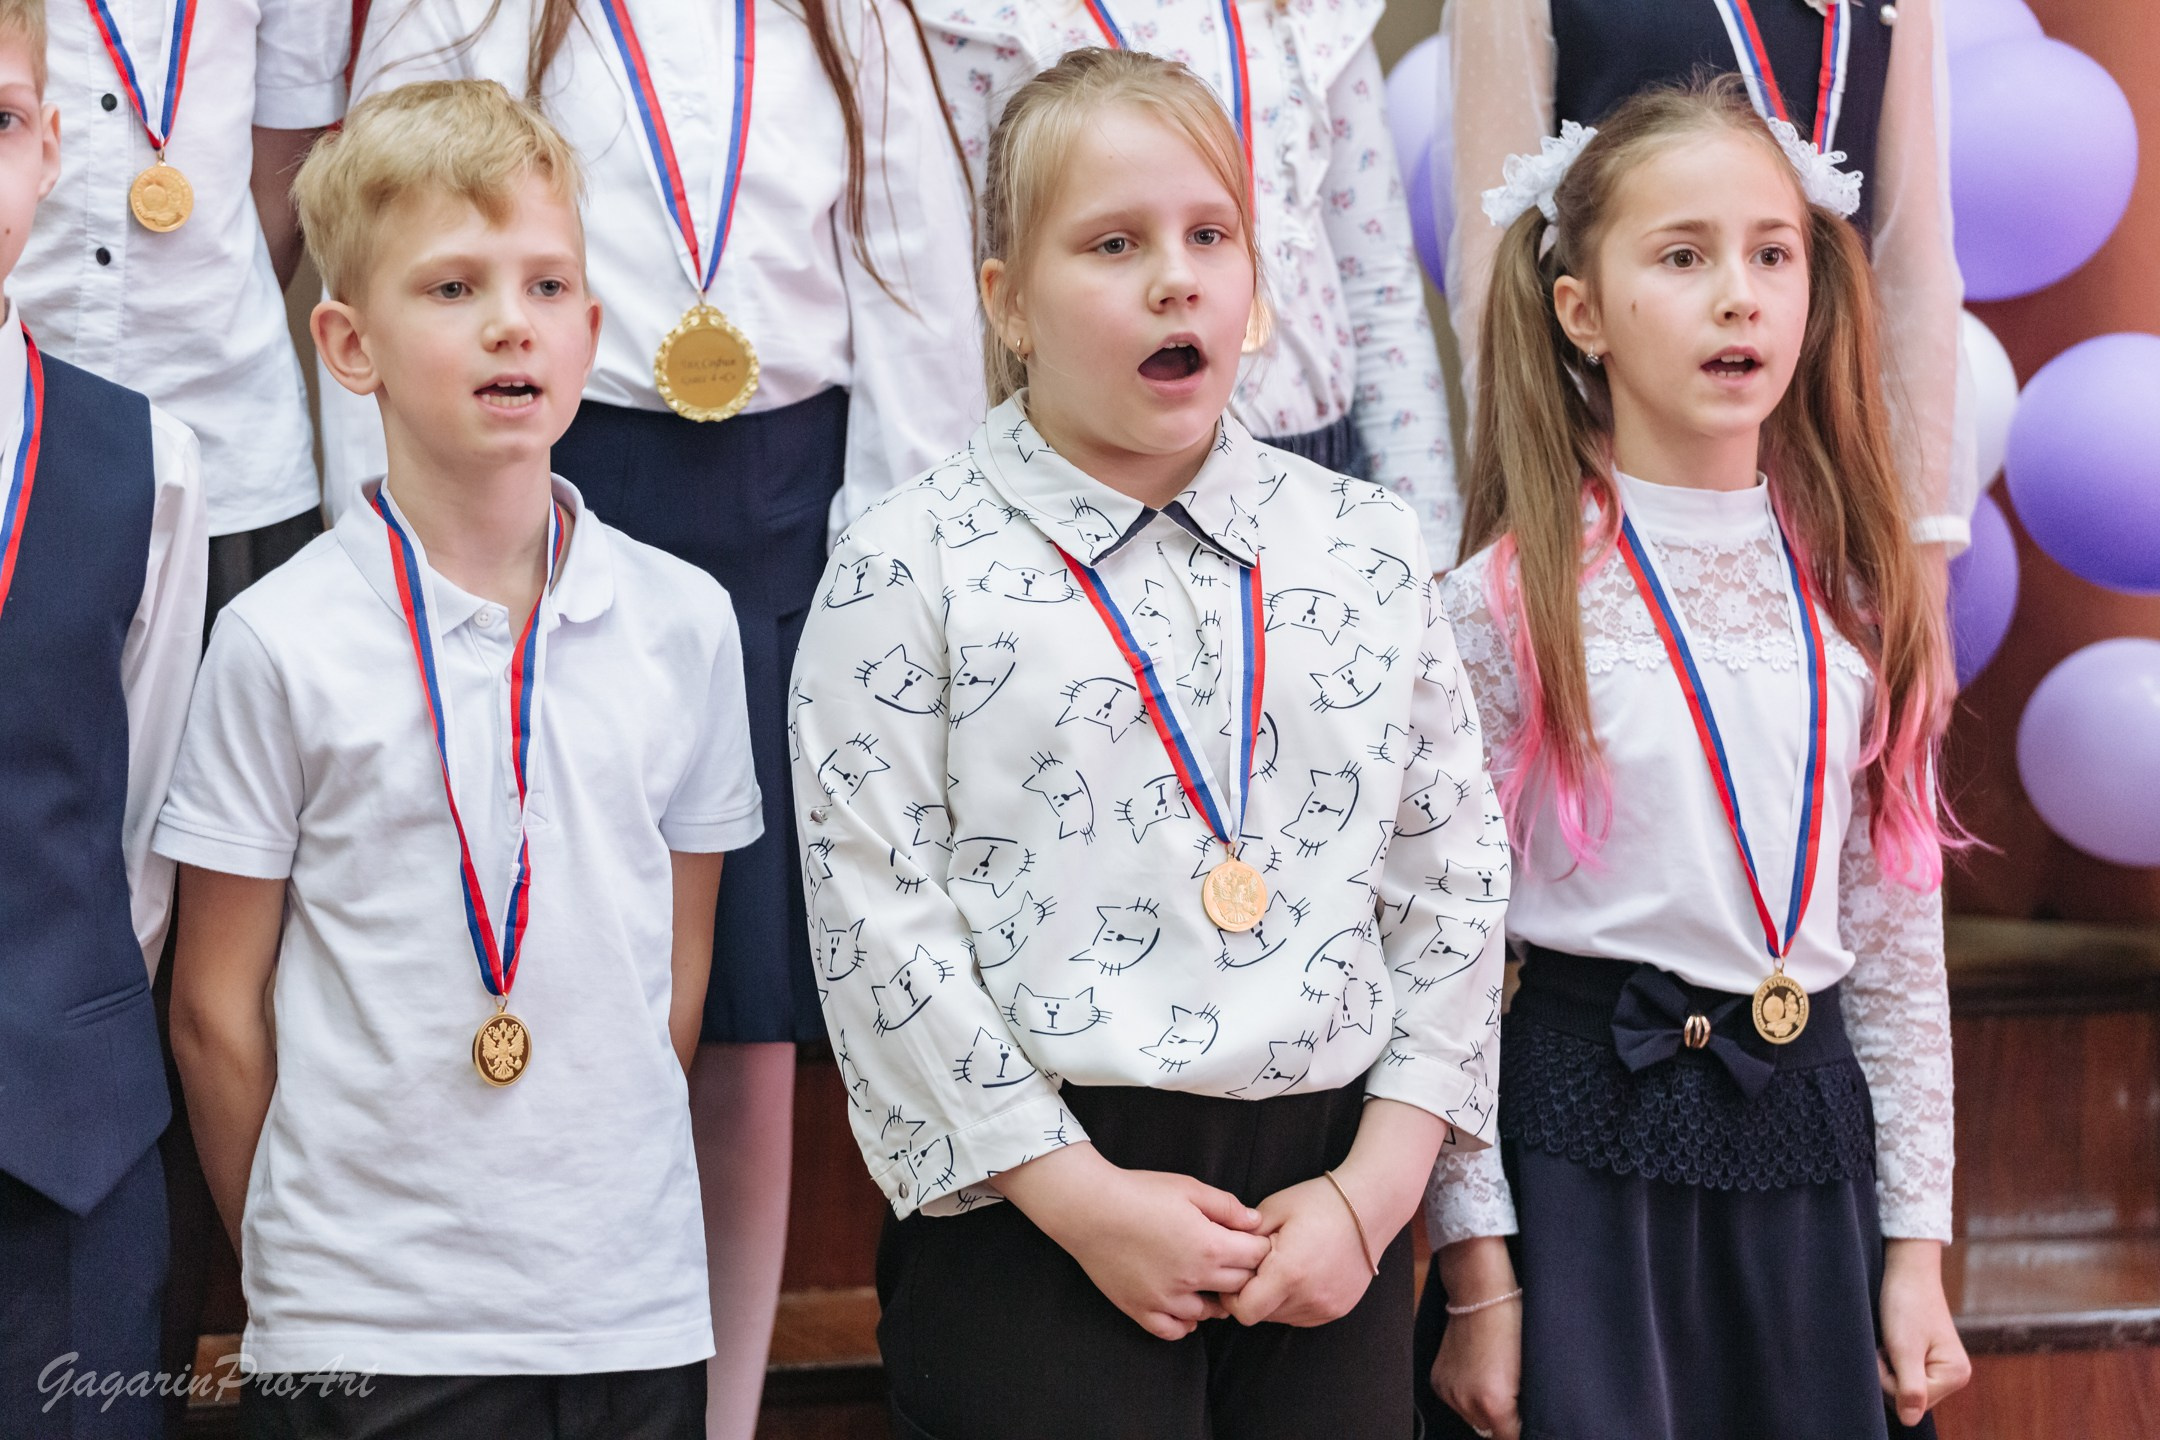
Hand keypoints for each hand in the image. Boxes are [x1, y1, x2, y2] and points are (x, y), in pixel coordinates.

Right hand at [993, 1144, 1273, 1340]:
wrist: (1089, 1209)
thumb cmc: (1139, 1192)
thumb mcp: (1189, 1188)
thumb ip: (1227, 1207)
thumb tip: (1255, 1223)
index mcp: (1210, 1246)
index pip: (1257, 1258)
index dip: (1259, 1246)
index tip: (1251, 1239)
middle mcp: (1193, 1279)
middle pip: (1239, 1286)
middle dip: (1244, 1272)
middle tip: (1235, 1258)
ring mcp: (1166, 1299)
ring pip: (1210, 1313)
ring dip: (1217, 1298)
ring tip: (1209, 1279)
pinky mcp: (1142, 1309)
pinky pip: (1174, 1330)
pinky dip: (1185, 1321)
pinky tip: (1184, 1303)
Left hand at [1224, 1176, 1375, 1326]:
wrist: (1371, 1207)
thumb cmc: (1319, 1202)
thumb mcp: (1273, 1209)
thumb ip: (1243, 1238)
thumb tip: (1221, 1255)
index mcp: (1289, 1273)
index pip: (1244, 1310)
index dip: (1231, 1296)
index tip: (1234, 1272)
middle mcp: (1309, 1297)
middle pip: (1261, 1315)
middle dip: (1252, 1294)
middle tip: (1257, 1264)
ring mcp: (1326, 1307)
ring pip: (1281, 1317)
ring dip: (1273, 1299)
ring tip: (1281, 1266)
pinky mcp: (1338, 1310)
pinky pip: (1302, 1315)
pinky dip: (1293, 1300)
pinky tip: (1300, 1273)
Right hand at [1429, 1236, 1521, 1439]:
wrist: (1479, 1290)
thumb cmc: (1513, 1323)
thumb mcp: (1531, 1369)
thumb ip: (1527, 1404)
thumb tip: (1526, 1422)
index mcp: (1494, 1403)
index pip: (1512, 1438)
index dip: (1525, 1430)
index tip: (1530, 1419)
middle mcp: (1466, 1403)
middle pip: (1490, 1433)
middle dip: (1505, 1422)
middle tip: (1517, 1398)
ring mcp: (1449, 1392)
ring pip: (1473, 1419)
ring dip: (1485, 1411)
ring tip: (1498, 1382)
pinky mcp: (1438, 1381)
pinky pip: (1458, 1402)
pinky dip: (1469, 1396)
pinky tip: (1479, 1374)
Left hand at [1877, 1239, 1970, 1426]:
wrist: (1906, 1269)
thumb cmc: (1905, 1304)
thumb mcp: (1903, 1348)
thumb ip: (1909, 1388)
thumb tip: (1910, 1421)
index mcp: (1956, 1375)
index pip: (1912, 1402)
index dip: (1889, 1378)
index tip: (1889, 1348)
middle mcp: (1955, 1375)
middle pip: (1909, 1399)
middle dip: (1889, 1374)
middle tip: (1888, 1343)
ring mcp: (1942, 1367)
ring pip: (1903, 1388)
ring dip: (1889, 1367)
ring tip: (1891, 1339)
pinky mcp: (1928, 1358)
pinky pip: (1904, 1374)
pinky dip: (1891, 1361)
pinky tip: (1892, 1342)